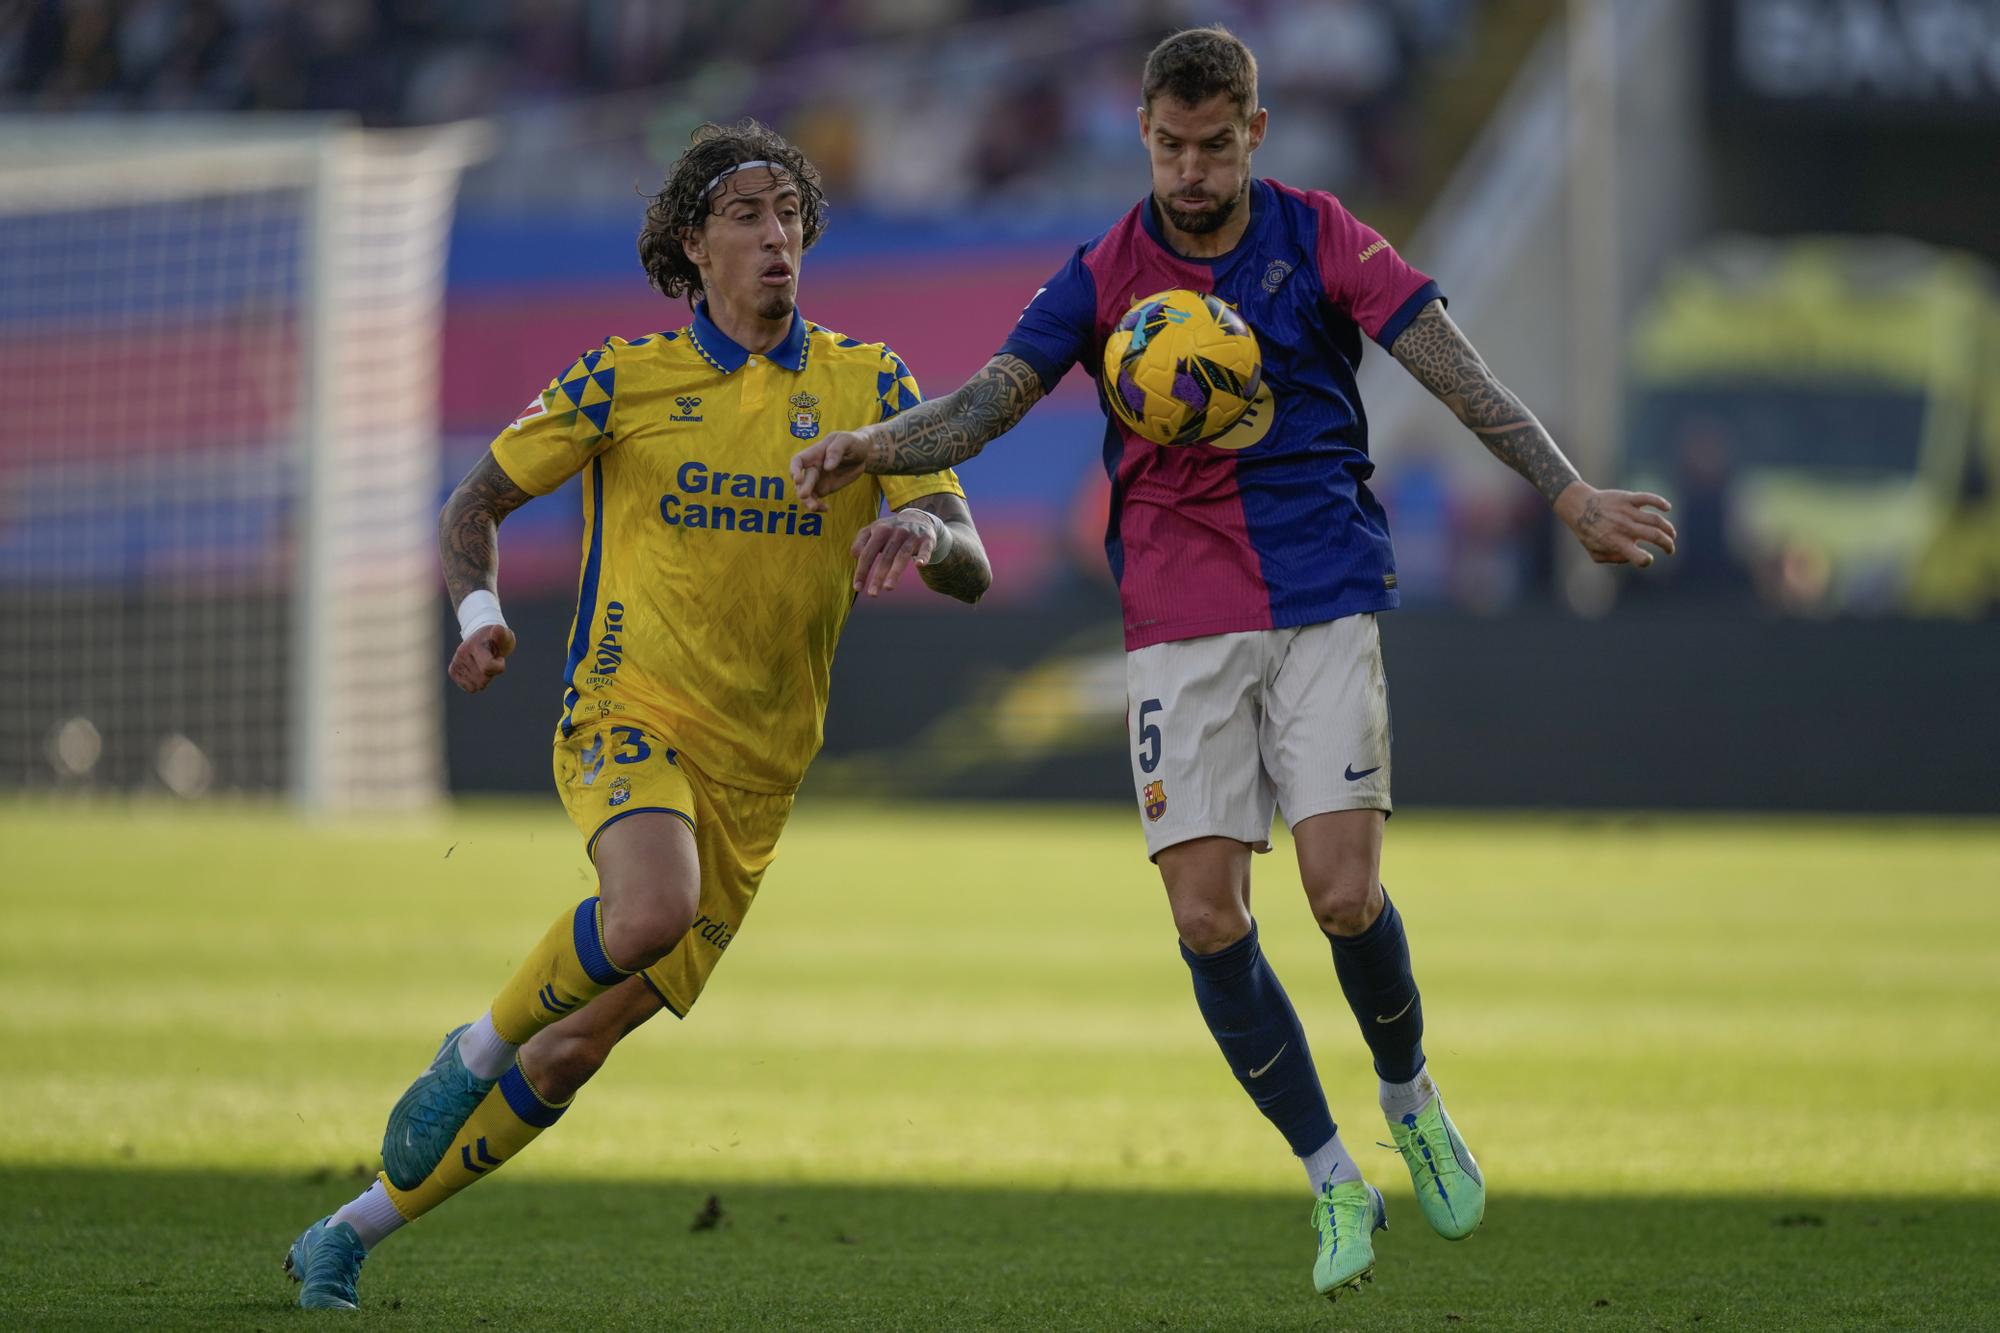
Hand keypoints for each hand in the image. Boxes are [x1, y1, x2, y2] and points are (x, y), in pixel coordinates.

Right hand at [448, 622, 515, 692]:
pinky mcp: (453, 671)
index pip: (488, 667)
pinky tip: (477, 670)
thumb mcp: (504, 635)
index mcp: (474, 645)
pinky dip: (477, 683)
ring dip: (484, 678)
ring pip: (477, 686)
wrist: (482, 638)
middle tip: (491, 660)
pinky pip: (470, 688)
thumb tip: (497, 629)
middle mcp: (462, 653)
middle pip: (483, 680)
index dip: (499, 666)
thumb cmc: (497, 640)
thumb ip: (502, 635)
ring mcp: (456, 662)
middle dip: (491, 673)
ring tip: (484, 664)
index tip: (499, 658)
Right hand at [790, 430, 870, 511]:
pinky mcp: (826, 489)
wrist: (863, 453)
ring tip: (815, 508)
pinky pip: (817, 500)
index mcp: (815, 453)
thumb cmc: (853, 442)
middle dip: (802, 488)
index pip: (798, 461)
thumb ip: (836, 450)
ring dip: (808, 501)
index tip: (797, 479)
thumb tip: (827, 467)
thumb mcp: (847, 440)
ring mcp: (818, 480)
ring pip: (807, 493)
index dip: (794, 469)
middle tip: (805, 496)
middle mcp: (813, 467)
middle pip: (802, 480)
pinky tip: (825, 508)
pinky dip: (819, 506)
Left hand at [850, 509, 946, 596]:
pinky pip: (925, 549)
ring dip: (895, 572)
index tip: (857, 588)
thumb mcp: (873, 530)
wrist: (918, 518)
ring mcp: (911, 536)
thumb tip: (855, 555)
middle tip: (872, 594)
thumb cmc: (890, 530)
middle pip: (885, 557)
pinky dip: (923, 556)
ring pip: (902, 555)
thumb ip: (861, 541)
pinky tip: (920, 565)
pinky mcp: (927, 539)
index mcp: (880, 530)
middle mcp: (895, 532)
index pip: (868, 553)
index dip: (862, 571)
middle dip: (878, 576)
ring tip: (887, 588)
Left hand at [1555, 482, 1676, 566]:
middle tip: (1670, 549)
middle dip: (1668, 545)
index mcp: (1617, 543)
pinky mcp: (1628, 498)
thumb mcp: (1595, 553)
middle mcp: (1624, 528)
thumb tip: (1631, 557)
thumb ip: (1614, 559)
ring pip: (1656, 520)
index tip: (1647, 559)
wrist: (1578, 507)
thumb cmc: (1587, 532)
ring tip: (1671, 534)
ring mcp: (1627, 512)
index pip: (1638, 557)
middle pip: (1655, 536)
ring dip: (1668, 529)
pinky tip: (1667, 509)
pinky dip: (1661, 502)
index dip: (1646, 560)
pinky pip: (1648, 498)